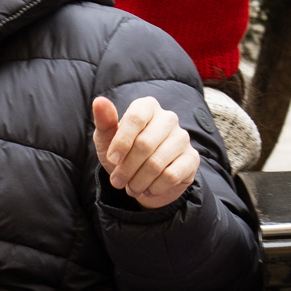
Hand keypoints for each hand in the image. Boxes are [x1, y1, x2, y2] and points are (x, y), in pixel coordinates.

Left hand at [91, 91, 197, 209]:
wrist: (144, 178)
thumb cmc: (123, 153)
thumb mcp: (107, 139)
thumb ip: (104, 122)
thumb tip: (99, 101)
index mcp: (147, 107)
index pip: (136, 117)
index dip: (122, 141)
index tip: (111, 159)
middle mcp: (168, 118)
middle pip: (145, 144)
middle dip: (126, 168)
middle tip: (117, 181)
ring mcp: (182, 138)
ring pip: (157, 163)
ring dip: (138, 181)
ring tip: (131, 187)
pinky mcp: (192, 158)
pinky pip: (171, 176)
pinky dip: (154, 187)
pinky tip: (149, 188)